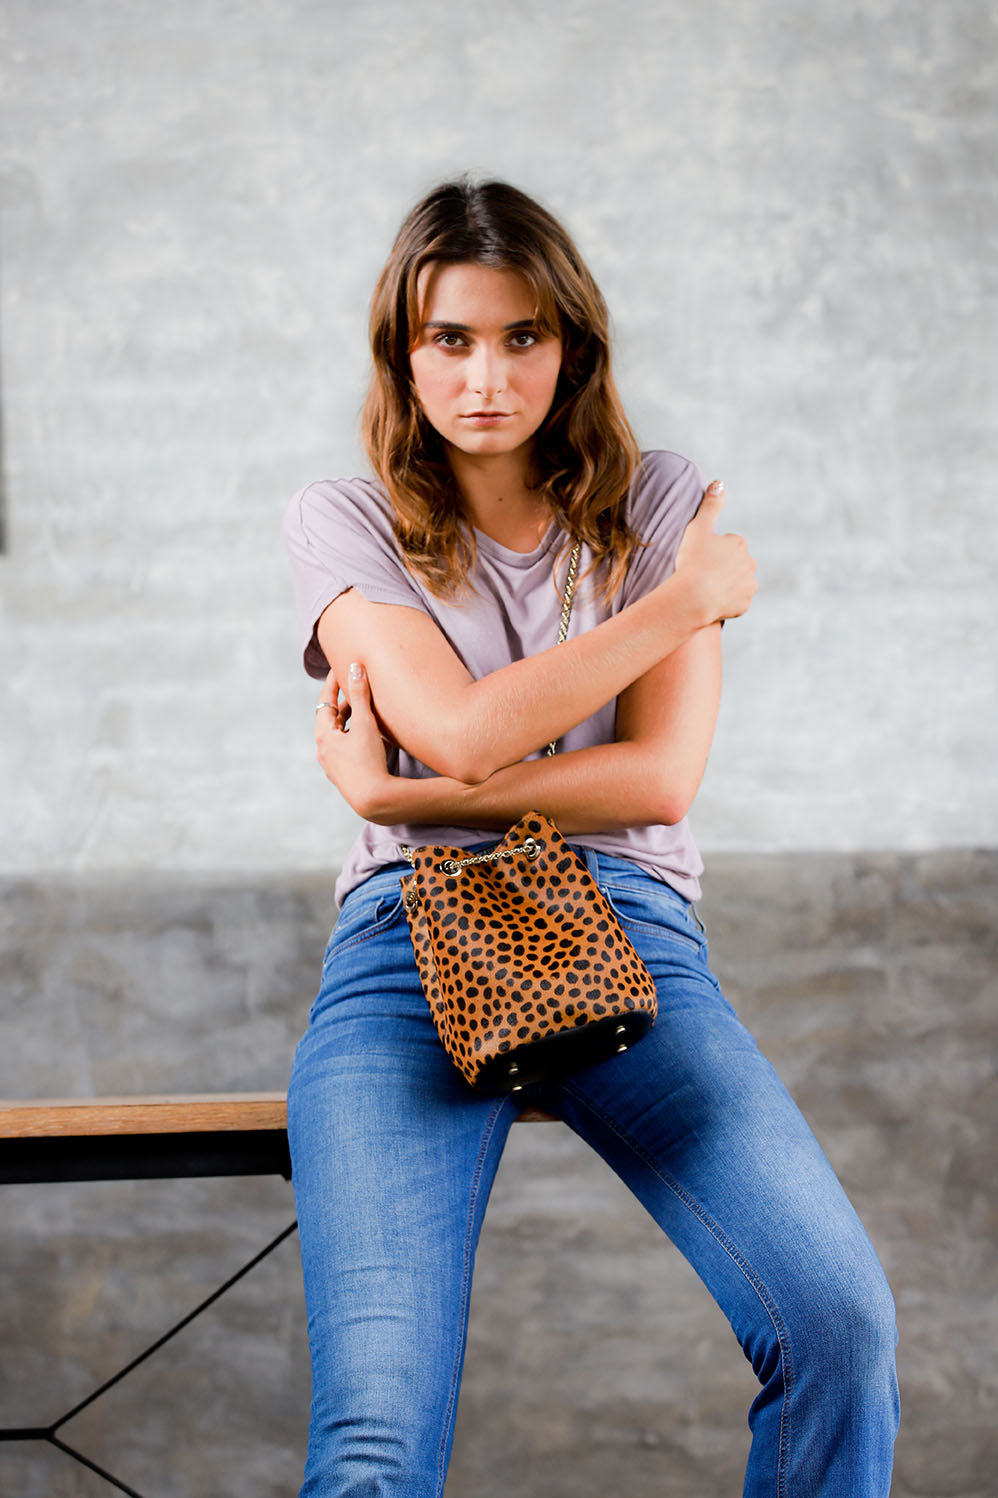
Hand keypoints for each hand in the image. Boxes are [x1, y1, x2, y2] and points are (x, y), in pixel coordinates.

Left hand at [314, 663, 391, 818]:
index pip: (325, 701)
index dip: (333, 683)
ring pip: (339, 735)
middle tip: (355, 686)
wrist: (374, 799)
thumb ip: (359, 694)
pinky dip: (353, 737)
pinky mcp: (344, 776)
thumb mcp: (365, 723)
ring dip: (349, 721)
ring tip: (364, 711)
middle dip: (344, 703)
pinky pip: (345, 749)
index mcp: (324, 736)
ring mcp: (332, 765)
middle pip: (331, 719)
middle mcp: (324, 751)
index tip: (339, 668)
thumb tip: (354, 667)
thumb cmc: (368, 760)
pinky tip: (366, 738)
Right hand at [674, 480, 757, 624]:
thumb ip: (710, 506)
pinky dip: (726, 602)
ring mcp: (749, 585)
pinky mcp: (745, 605)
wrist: (693, 597)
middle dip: (722, 568)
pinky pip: (736, 602)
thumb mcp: (698, 528)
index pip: (728, 545)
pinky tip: (712, 602)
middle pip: (735, 564)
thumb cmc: (693, 561)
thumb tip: (719, 483)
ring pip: (737, 583)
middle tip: (702, 574)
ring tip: (706, 589)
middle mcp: (750, 563)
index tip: (700, 558)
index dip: (712, 552)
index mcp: (739, 544)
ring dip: (726, 585)